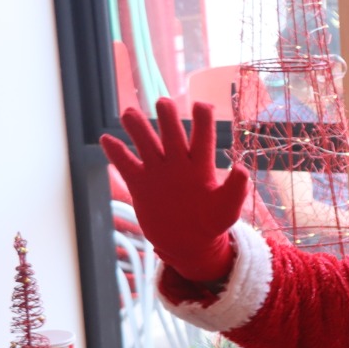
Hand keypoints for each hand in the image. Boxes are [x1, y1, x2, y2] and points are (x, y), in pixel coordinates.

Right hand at [100, 98, 248, 283]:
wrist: (188, 244)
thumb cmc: (212, 224)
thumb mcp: (227, 210)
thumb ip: (235, 190)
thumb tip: (242, 169)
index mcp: (201, 165)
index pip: (202, 136)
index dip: (203, 119)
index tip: (202, 105)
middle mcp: (178, 162)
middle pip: (171, 132)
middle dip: (167, 116)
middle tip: (164, 103)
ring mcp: (158, 171)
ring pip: (145, 141)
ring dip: (137, 127)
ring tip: (129, 114)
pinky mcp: (140, 184)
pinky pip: (125, 164)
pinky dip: (115, 152)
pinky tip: (106, 139)